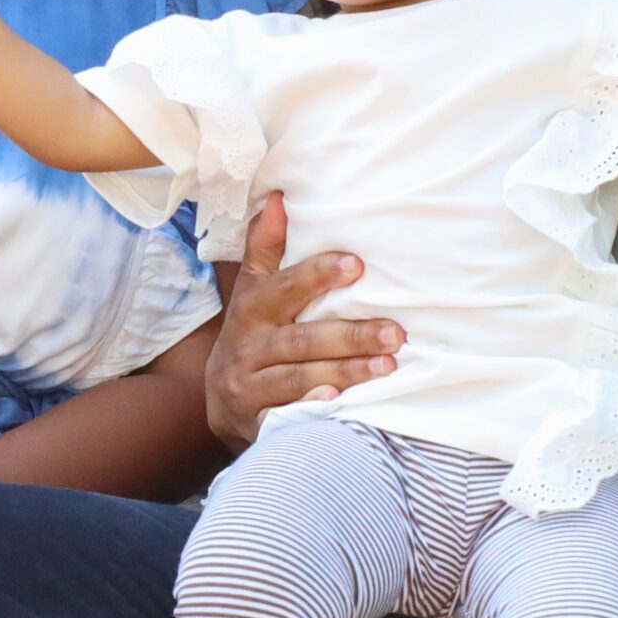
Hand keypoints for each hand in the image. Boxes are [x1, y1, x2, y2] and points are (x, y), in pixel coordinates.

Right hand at [201, 194, 402, 451]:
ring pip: (300, 377)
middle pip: (301, 339)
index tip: (357, 265)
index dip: (318, 276)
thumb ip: (265, 247)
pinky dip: (313, 408)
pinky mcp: (256, 419)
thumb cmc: (253, 333)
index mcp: (252, 308)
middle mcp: (248, 346)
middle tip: (395, 332)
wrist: (221, 401)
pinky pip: (288, 414)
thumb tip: (278, 197)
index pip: (285, 287)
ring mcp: (250, 385)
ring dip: (346, 371)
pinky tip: (340, 404)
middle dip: (350, 336)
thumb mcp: (253, 290)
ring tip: (387, 365)